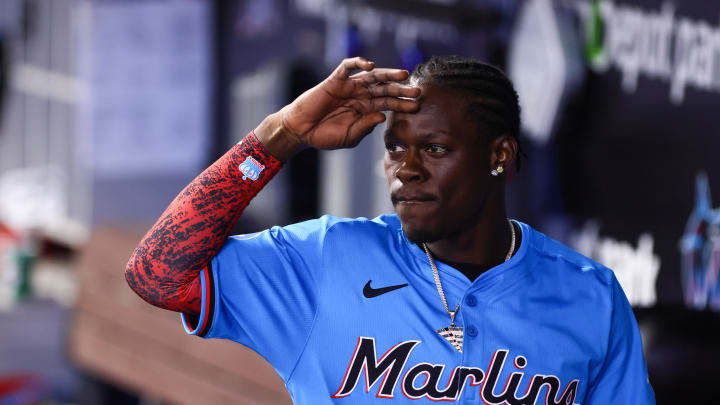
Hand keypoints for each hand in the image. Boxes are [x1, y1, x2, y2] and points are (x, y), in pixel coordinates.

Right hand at [256, 57, 419, 159]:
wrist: (301, 131)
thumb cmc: (324, 136)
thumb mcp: (350, 137)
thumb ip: (365, 126)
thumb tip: (382, 116)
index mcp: (366, 109)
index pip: (388, 104)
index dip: (402, 105)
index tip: (417, 107)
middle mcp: (360, 95)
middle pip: (385, 89)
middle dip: (401, 89)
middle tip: (417, 90)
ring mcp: (349, 86)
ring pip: (372, 76)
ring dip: (388, 74)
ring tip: (403, 74)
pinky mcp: (335, 80)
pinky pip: (347, 66)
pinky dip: (358, 62)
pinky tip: (369, 65)